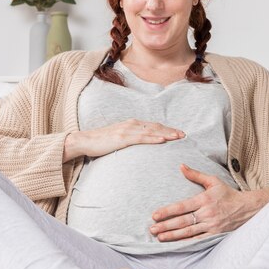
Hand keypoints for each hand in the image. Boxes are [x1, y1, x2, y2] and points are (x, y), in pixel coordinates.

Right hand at [63, 119, 184, 160]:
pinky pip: (141, 138)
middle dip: (170, 130)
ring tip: (177, 137)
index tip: (178, 133)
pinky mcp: (122, 137)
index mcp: (132, 124)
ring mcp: (127, 130)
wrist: (85, 141)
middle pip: (156, 127)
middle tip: (184, 135)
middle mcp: (131, 124)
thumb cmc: (101, 142)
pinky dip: (153, 139)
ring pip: (151, 131)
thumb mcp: (118, 138)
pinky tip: (162, 141)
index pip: (153, 126)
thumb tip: (140, 144)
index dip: (167, 129)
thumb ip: (130, 139)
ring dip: (166, 134)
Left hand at [149, 164, 268, 241]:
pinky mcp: (215, 235)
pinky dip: (186, 242)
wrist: (247, 208)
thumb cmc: (228, 194)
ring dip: (173, 235)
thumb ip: (195, 175)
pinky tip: (175, 244)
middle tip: (152, 229)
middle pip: (183, 221)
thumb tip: (181, 166)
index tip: (155, 215)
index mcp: (204, 199)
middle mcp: (207, 213)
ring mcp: (211, 225)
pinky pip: (198, 240)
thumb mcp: (213, 181)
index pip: (182, 206)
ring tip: (160, 237)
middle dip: (166, 226)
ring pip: (188, 232)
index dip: (167, 211)